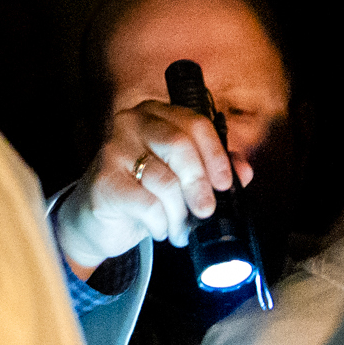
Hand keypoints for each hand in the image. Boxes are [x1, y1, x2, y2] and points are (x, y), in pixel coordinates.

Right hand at [52, 99, 247, 273]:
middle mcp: (132, 123)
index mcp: (157, 115)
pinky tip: (159, 229)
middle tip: (206, 211)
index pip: (195, 124)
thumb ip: (214, 169)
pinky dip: (161, 223)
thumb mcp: (182, 177)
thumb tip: (244, 171)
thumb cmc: (146, 192)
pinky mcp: (104, 180)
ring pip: (165, 180)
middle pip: (180, 146)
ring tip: (180, 229)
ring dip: (180, 214)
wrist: (100, 219)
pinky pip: (147, 203)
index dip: (216, 156)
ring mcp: (113, 149)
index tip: (226, 184)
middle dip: (199, 184)